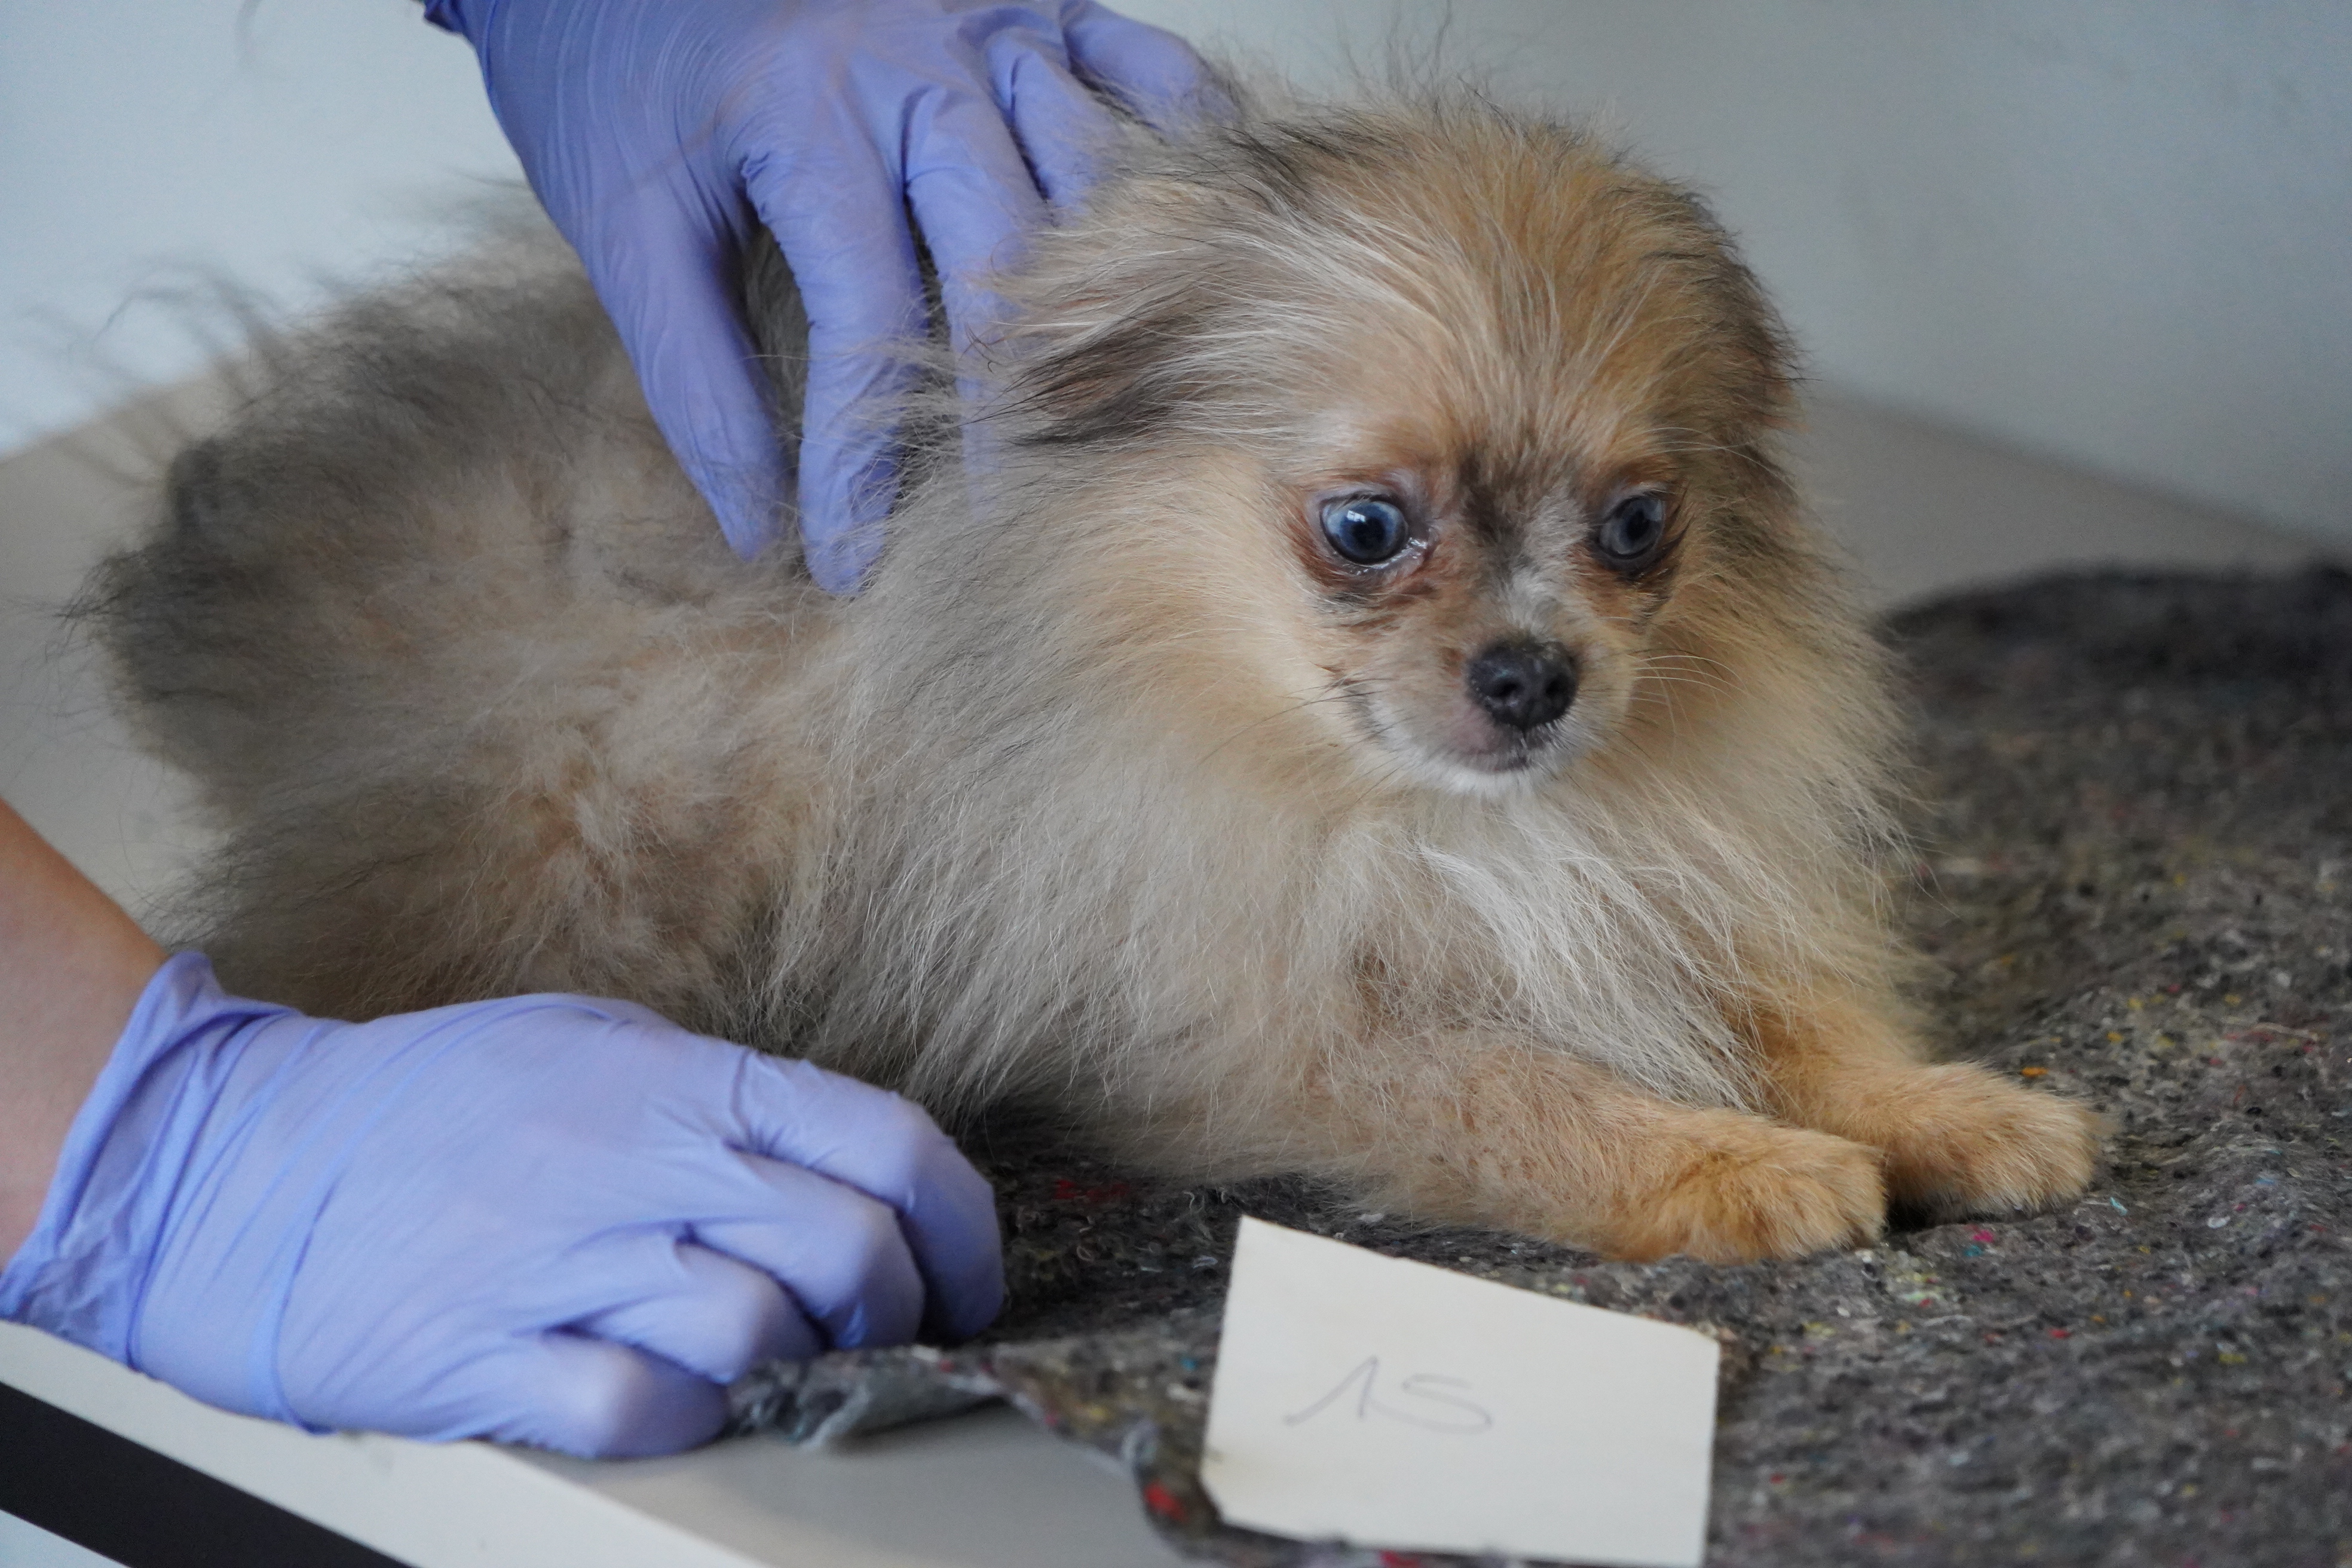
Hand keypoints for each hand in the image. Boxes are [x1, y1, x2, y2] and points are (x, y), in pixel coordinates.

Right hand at [0, 954, 1001, 1457]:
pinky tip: (668, 1396)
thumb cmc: (425, 1102)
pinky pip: (646, 1410)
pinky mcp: (491, 1360)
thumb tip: (836, 1154)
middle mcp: (638, 1168)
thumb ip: (716, 1094)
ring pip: (761, 1333)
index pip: (889, 1143)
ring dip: (789, 1363)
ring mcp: (566, 1266)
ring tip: (764, 1358)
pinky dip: (685, 1418)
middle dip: (895, 1306)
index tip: (969, 1274)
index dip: (963, 1225)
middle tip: (877, 1329)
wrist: (233, 1165)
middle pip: (850, 1248)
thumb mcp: (589, 1042)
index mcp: (677, 1083)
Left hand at [431, 0, 1212, 587]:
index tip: (855, 556)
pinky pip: (1140, 62)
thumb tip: (755, 521)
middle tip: (999, 518)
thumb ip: (690, 373)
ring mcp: (988, 16)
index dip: (864, 454)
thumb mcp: (619, 220)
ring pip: (1091, 173)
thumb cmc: (608, 66)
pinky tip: (1186, 233)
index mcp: (804, 107)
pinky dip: (1178, 143)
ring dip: (1105, 296)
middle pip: (1003, 259)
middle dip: (1004, 409)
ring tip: (1095, 415)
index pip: (863, 316)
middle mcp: (915, 55)